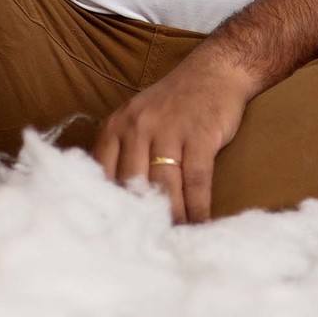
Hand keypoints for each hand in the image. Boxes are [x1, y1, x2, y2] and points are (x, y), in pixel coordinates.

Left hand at [95, 47, 256, 223]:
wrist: (215, 71)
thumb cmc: (173, 104)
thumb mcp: (137, 120)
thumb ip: (122, 155)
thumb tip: (113, 205)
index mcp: (116, 125)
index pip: (103, 175)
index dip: (110, 207)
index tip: (114, 233)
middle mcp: (138, 126)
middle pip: (134, 186)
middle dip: (140, 219)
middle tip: (146, 244)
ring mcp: (169, 129)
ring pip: (164, 188)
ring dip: (171, 218)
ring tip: (173, 240)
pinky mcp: (199, 135)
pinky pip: (195, 181)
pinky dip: (197, 207)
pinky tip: (200, 222)